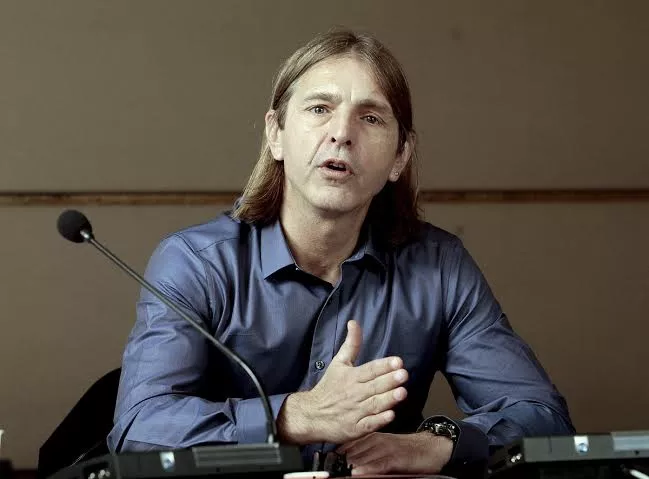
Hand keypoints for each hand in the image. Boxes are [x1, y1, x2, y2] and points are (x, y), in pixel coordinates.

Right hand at [277, 320, 407, 443]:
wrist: (311, 414)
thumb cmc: (329, 387)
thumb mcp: (339, 363)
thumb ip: (351, 344)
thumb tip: (354, 323)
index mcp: (350, 377)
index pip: (370, 369)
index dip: (384, 365)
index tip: (397, 361)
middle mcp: (353, 393)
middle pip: (374, 386)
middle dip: (389, 380)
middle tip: (403, 375)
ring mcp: (354, 412)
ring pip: (374, 404)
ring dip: (388, 399)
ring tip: (402, 392)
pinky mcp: (355, 428)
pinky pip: (369, 424)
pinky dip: (379, 420)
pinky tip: (390, 415)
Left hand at [337, 432, 452, 474]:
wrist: (429, 448)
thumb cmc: (404, 450)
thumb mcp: (381, 447)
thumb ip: (364, 452)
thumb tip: (346, 462)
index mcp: (369, 436)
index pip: (346, 446)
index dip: (333, 458)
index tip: (323, 465)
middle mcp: (374, 440)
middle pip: (350, 454)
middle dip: (338, 465)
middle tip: (326, 472)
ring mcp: (383, 448)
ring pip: (360, 459)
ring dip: (348, 468)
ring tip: (336, 474)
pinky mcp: (394, 457)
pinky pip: (377, 465)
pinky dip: (366, 470)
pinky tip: (357, 474)